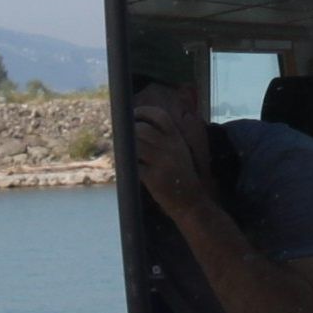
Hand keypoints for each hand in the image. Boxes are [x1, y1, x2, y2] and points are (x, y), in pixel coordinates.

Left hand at [132, 87, 214, 221]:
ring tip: (120, 151)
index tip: (133, 114)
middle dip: (128, 130)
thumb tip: (139, 126)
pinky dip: (127, 165)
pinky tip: (126, 167)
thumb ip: (166, 138)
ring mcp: (162, 162)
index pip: (160, 116)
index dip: (144, 112)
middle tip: (121, 135)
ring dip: (124, 147)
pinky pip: (134, 166)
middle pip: (142, 129)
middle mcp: (170, 148)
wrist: (191, 201)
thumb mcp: (180, 152)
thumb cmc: (182, 175)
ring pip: (135, 145)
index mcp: (177, 139)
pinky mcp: (154, 178)